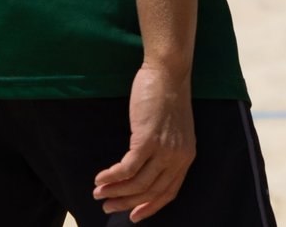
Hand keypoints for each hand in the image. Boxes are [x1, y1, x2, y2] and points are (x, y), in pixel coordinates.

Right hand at [94, 59, 195, 220]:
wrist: (168, 73)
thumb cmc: (167, 98)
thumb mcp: (173, 131)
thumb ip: (164, 152)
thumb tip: (142, 173)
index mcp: (186, 156)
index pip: (169, 192)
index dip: (150, 207)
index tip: (133, 215)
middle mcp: (179, 156)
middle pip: (150, 192)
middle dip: (126, 203)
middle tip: (107, 206)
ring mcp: (164, 149)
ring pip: (136, 184)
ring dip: (114, 192)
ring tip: (98, 193)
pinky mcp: (148, 140)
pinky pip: (126, 169)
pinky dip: (111, 177)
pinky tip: (100, 178)